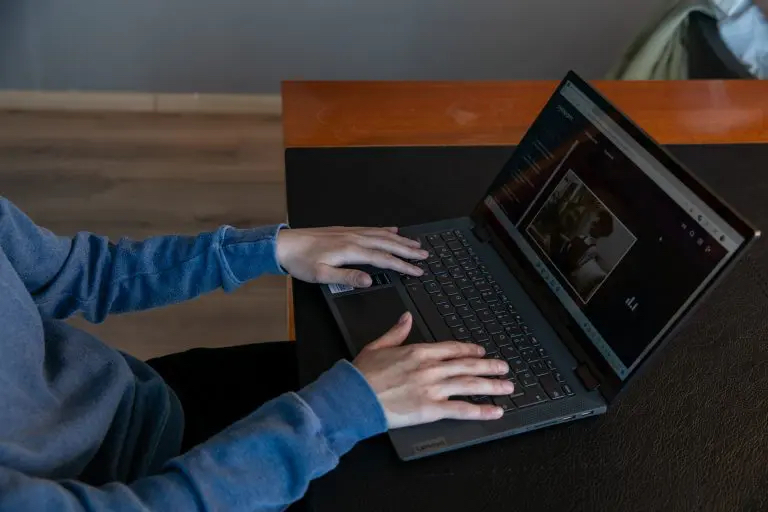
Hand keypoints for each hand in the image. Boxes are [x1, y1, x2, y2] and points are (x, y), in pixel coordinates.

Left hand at [276, 226, 427, 286]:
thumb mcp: (322, 275)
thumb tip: (369, 280)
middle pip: (388, 244)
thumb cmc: (300, 261)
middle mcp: (354, 238)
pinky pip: (371, 229)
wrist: (284, 244)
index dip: (403, 265)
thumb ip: (347, 277)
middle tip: (425, 255)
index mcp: (351, 250)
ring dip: (400, 240)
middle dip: (408, 250)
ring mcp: (350, 232)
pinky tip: (392, 230)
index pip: (384, 259)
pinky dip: (385, 230)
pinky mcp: (344, 230)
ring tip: (415, 244)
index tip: (418, 270)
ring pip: (381, 235)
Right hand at [353, 312, 513, 428]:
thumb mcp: (377, 346)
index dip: (469, 350)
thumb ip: (396, 332)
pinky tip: (494, 411)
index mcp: (418, 352)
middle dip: (489, 366)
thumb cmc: (362, 375)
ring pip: (470, 385)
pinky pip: (462, 409)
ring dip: (491, 385)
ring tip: (507, 386)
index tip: (480, 351)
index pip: (452, 349)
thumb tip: (406, 317)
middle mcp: (430, 369)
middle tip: (504, 367)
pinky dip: (481, 410)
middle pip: (467, 366)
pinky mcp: (431, 409)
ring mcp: (432, 389)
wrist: (354, 397)